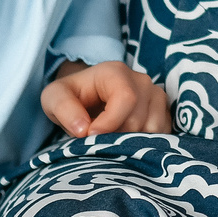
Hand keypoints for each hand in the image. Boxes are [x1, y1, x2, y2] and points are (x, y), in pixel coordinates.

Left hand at [41, 59, 171, 137]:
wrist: (87, 95)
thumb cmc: (71, 96)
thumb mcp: (54, 98)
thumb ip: (64, 109)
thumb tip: (83, 129)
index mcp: (116, 72)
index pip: (126, 99)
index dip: (109, 123)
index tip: (90, 137)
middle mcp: (141, 81)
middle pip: (138, 119)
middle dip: (115, 137)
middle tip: (97, 141)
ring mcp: (156, 95)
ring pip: (152, 129)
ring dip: (130, 142)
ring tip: (110, 139)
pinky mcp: (163, 111)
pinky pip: (161, 134)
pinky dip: (145, 144)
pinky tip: (126, 140)